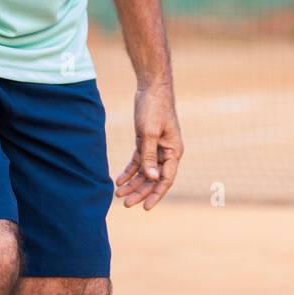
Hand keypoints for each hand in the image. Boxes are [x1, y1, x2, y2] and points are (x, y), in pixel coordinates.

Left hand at [116, 82, 181, 209]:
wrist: (151, 87)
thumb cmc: (154, 108)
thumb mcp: (150, 133)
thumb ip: (149, 156)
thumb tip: (152, 178)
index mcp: (174, 151)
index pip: (166, 179)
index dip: (156, 194)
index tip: (145, 207)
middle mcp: (167, 152)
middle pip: (154, 178)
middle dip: (140, 191)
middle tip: (126, 204)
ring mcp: (156, 147)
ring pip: (145, 171)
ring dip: (133, 183)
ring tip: (119, 195)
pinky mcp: (146, 141)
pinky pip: (138, 161)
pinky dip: (129, 171)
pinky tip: (119, 180)